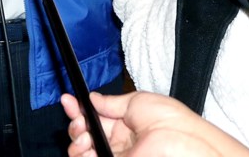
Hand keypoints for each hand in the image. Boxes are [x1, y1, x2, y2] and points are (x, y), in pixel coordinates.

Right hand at [63, 91, 248, 156]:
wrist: (181, 140)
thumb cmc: (167, 118)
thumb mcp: (136, 101)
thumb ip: (110, 102)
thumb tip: (92, 98)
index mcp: (124, 124)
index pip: (95, 117)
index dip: (79, 109)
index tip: (68, 100)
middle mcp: (117, 142)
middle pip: (84, 133)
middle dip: (75, 123)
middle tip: (79, 118)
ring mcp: (115, 155)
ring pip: (82, 150)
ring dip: (76, 138)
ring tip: (84, 132)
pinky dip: (80, 152)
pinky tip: (84, 142)